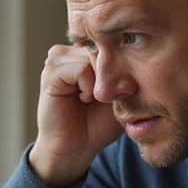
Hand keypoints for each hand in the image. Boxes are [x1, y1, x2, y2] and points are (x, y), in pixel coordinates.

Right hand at [29, 45, 121, 187]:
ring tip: (92, 99)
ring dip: (101, 83)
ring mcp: (58, 60)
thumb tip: (136, 49)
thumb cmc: (98, 122)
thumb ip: (127, 70)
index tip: (125, 88)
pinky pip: (81, 70)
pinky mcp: (51, 73)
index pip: (111, 41)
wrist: (77, 146)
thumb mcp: (121, 93)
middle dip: (113, 73)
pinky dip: (89, 88)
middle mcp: (70, 51)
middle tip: (110, 97)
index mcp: (85, 52)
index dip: (123, 63)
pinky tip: (83, 99)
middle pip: (103, 47)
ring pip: (93, 56)